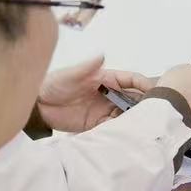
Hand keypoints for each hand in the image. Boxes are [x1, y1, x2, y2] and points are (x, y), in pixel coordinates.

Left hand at [36, 56, 159, 132]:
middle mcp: (109, 94)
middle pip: (134, 99)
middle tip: (153, 113)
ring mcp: (104, 110)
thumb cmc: (53, 84)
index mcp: (107, 79)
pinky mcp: (96, 125)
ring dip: (134, 119)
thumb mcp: (69, 74)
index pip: (132, 80)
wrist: (36, 106)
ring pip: (127, 114)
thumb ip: (86, 67)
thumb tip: (102, 55)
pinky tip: (125, 134)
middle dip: (145, 104)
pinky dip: (121, 131)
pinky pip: (114, 128)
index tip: (154, 92)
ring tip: (142, 126)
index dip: (145, 84)